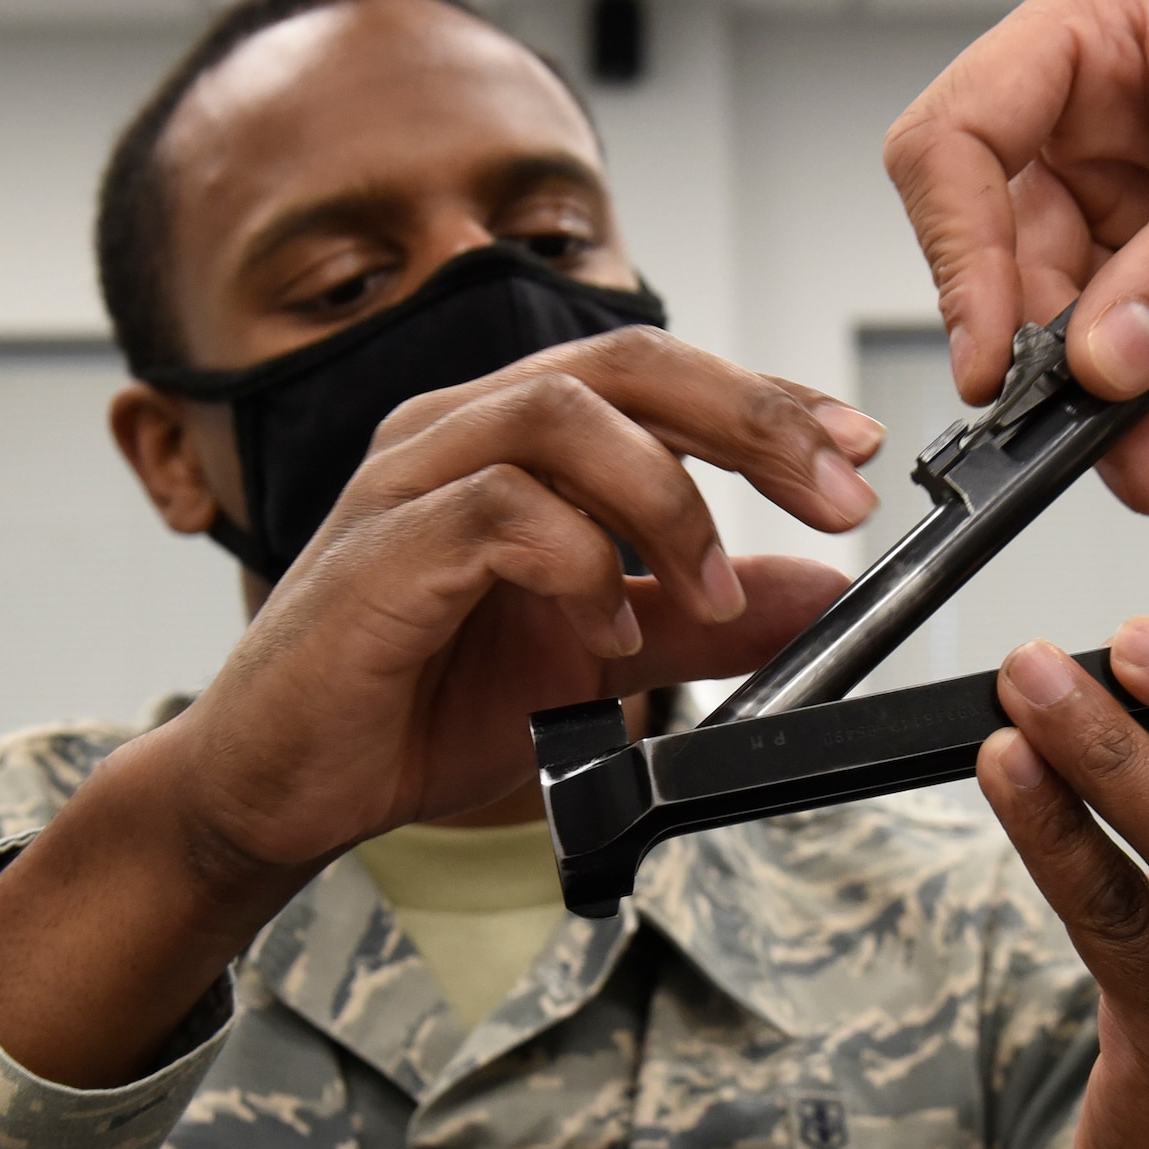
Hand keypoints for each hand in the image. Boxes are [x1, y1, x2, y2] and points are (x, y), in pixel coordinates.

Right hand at [164, 326, 874, 872]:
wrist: (290, 785)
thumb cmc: (423, 702)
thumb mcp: (601, 657)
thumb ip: (705, 615)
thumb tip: (820, 592)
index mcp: (513, 437)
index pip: (660, 377)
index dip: (767, 400)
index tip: (858, 448)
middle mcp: (458, 429)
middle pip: (626, 363)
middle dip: (750, 420)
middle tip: (836, 493)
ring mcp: (410, 481)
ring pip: (561, 420)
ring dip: (666, 503)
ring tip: (708, 594)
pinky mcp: (378, 551)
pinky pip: (497, 513)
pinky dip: (578, 567)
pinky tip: (611, 638)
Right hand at [887, 0, 1148, 512]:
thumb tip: (1105, 353)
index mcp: (1102, 43)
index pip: (959, 143)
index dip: (960, 252)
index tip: (997, 355)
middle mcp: (1100, 135)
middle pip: (1018, 273)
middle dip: (1074, 377)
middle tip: (1125, 447)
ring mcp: (1143, 224)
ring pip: (1087, 352)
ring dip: (1140, 430)